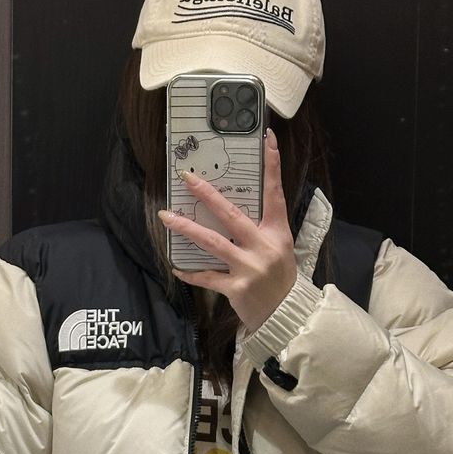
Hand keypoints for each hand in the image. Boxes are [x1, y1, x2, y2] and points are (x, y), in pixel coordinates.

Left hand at [158, 128, 298, 333]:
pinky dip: (190, 273)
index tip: (267, 138)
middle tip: (186, 178)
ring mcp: (248, 268)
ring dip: (186, 228)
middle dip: (207, 194)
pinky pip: (207, 277)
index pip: (275, 193)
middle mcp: (263, 247)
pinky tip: (176, 267)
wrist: (287, 315)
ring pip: (212, 242)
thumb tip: (231, 206)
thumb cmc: (280, 278)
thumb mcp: (279, 248)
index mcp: (277, 232)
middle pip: (231, 214)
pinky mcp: (235, 288)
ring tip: (165, 216)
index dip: (272, 165)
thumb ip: (261, 228)